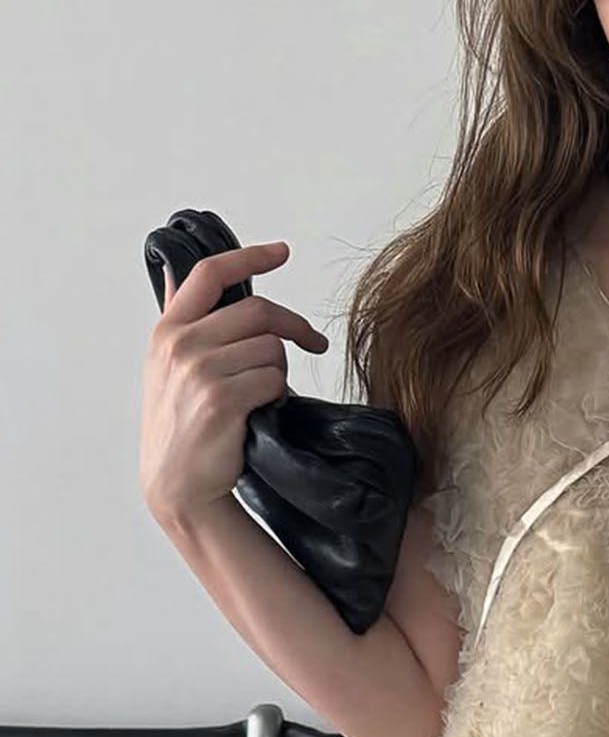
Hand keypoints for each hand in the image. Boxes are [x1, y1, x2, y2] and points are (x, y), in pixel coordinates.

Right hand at [139, 239, 329, 526]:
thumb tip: (174, 273)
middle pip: (257, 311)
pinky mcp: (221, 400)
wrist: (178, 485)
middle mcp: (180, 344)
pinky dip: (279, 394)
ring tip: (269, 393)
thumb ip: (182, 323)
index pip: (210, 274)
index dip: (249, 257)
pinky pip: (273, 379)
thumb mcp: (166, 367)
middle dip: (294, 325)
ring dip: (282, 370)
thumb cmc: (181, 428)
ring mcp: (199, 371)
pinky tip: (267, 410)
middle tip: (314, 341)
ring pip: (270, 348)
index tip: (281, 251)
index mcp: (168, 330)